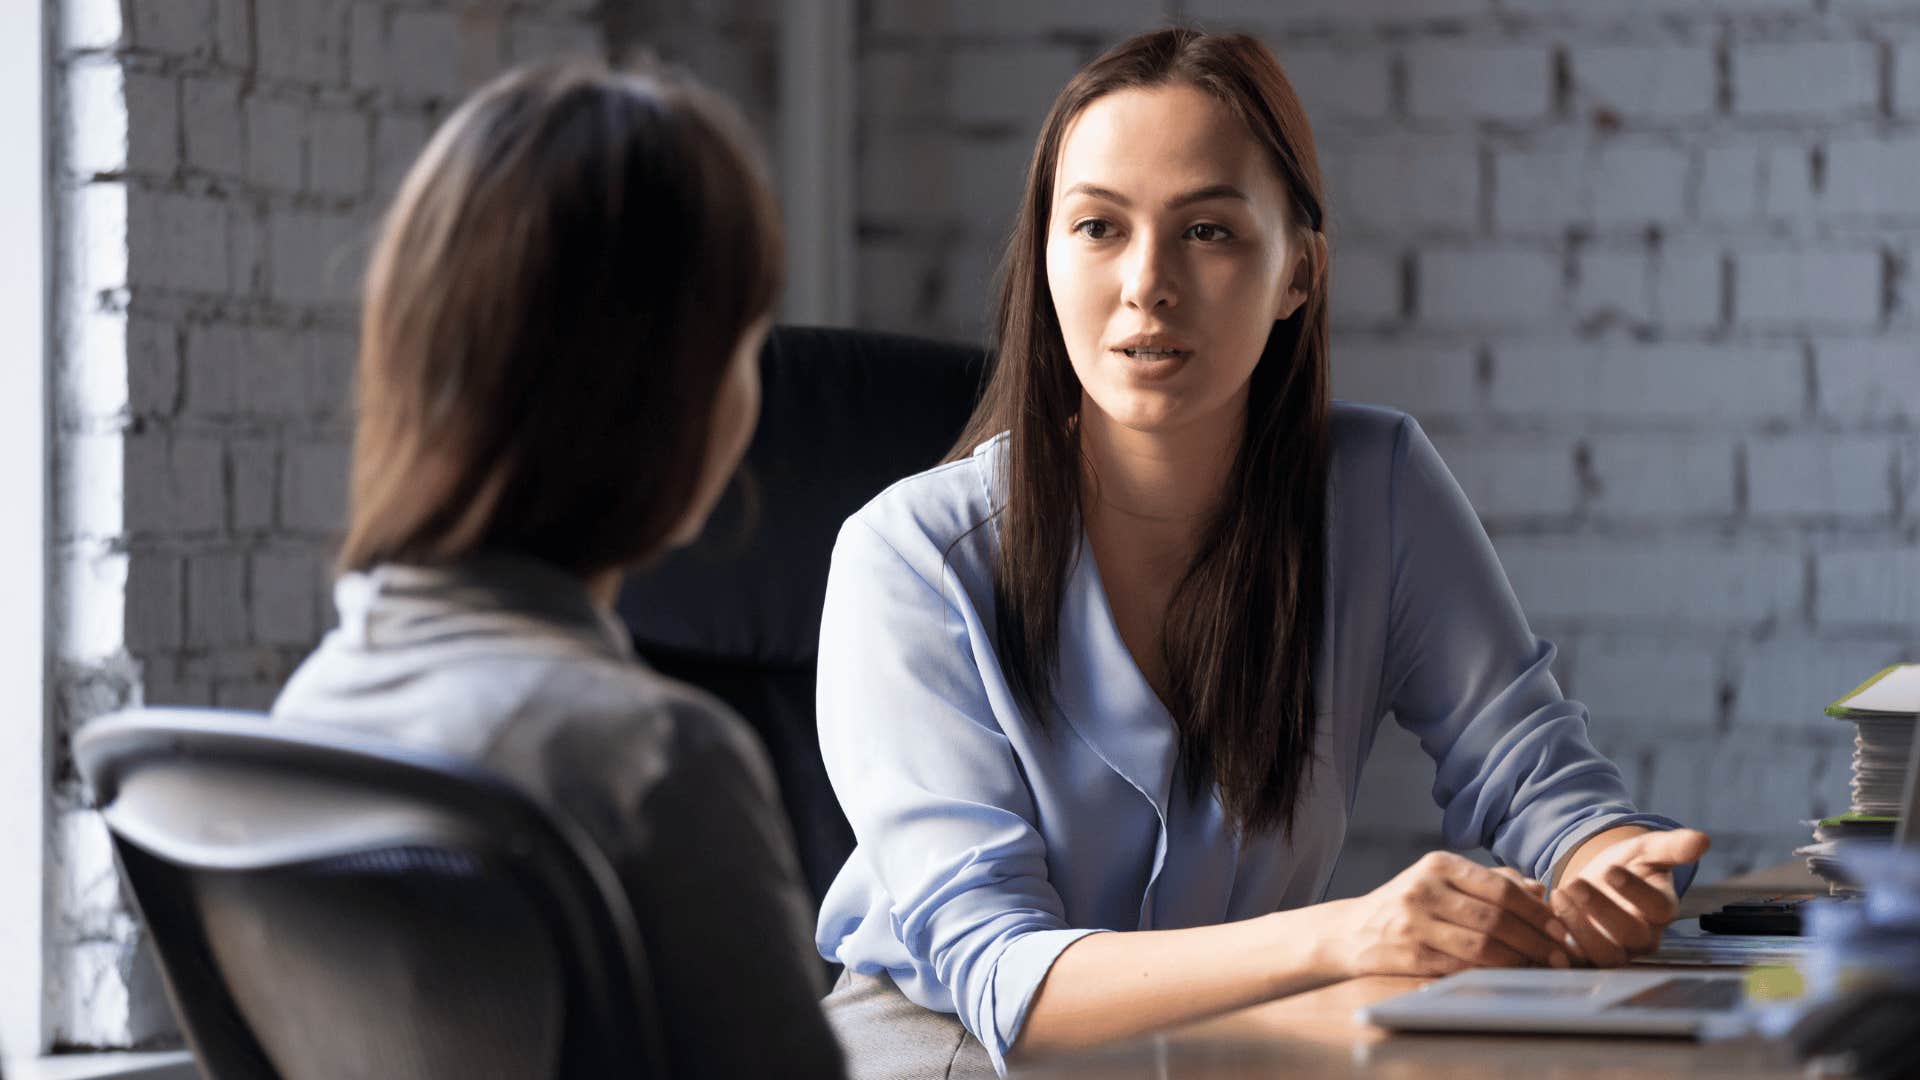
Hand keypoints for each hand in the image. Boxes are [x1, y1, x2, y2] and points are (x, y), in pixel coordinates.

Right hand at [1324, 851, 1574, 977]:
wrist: (1353, 931)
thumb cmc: (1410, 905)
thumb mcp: (1443, 881)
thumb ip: (1491, 881)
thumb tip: (1541, 891)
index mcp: (1439, 864)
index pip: (1500, 887)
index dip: (1536, 911)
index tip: (1561, 928)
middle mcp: (1425, 889)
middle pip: (1495, 918)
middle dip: (1536, 940)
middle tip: (1561, 955)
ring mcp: (1414, 923)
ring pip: (1482, 945)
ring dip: (1519, 960)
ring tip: (1541, 968)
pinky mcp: (1409, 955)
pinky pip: (1462, 967)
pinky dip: (1492, 974)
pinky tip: (1510, 977)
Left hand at [1551, 828, 1709, 966]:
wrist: (1596, 881)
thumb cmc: (1627, 865)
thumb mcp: (1646, 850)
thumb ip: (1672, 846)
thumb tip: (1703, 839)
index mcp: (1662, 910)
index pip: (1658, 909)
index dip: (1636, 891)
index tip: (1612, 870)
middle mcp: (1644, 938)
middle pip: (1631, 936)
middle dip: (1601, 910)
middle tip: (1576, 883)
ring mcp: (1617, 951)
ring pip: (1605, 955)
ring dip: (1579, 927)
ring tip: (1559, 894)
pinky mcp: (1588, 959)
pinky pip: (1578, 963)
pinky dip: (1561, 946)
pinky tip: (1547, 919)